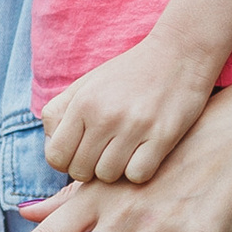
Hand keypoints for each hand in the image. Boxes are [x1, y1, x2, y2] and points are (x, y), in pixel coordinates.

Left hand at [39, 28, 218, 186]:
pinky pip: (137, 175)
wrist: (179, 54)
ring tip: (127, 151)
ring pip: (108, 176)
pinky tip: (145, 154)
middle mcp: (105, 115)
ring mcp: (134, 126)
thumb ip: (60, 112)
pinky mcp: (163, 136)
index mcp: (83, 102)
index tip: (83, 152)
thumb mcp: (87, 84)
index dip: (67, 161)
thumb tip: (52, 146)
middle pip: (81, 171)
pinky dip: (139, 171)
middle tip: (107, 152)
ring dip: (116, 170)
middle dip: (91, 168)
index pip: (56, 157)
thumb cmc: (129, 73)